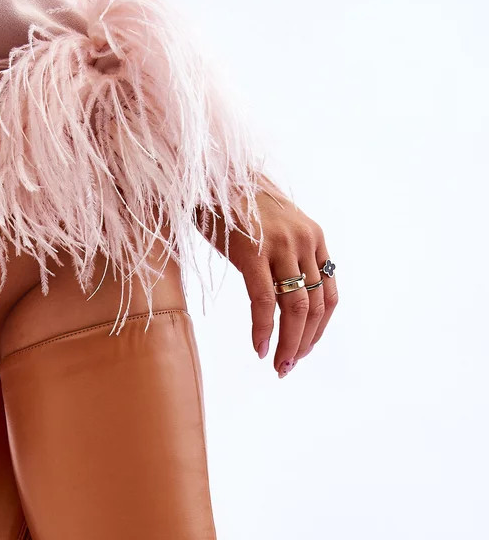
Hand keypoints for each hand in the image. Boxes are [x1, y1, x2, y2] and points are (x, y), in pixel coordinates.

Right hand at [205, 179, 337, 377]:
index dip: (319, 330)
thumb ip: (285, 256)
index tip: (303, 350)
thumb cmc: (235, 202)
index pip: (329, 295)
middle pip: (314, 307)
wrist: (211, 171)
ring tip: (277, 366)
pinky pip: (264, 302)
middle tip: (288, 368)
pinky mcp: (254, 252)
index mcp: (314, 237)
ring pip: (295, 309)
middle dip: (304, 344)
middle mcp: (304, 241)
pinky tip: (258, 348)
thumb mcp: (272, 228)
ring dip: (288, 344)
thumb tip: (282, 297)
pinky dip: (263, 330)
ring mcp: (281, 246)